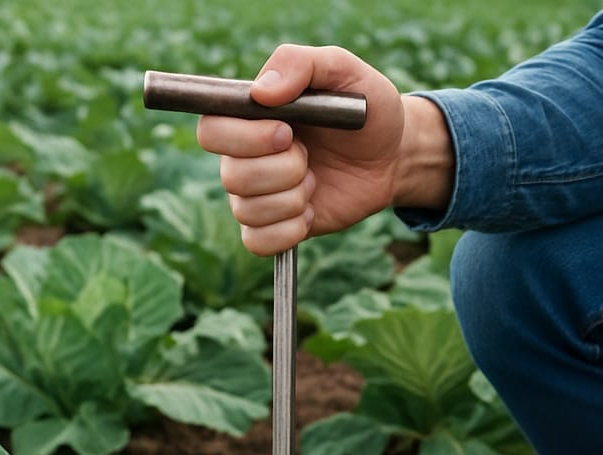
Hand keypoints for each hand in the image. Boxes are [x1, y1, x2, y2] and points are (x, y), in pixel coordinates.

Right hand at [194, 45, 448, 254]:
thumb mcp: (343, 70)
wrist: (392, 154)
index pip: (210, 129)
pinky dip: (290, 230)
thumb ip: (300, 64)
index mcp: (248, 115)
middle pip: (231, 175)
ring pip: (247, 210)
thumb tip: (261, 92)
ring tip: (314, 179)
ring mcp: (256, 194)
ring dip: (293, 197)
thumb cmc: (365, 107)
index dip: (245, 137)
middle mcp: (242, 155)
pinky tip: (310, 210)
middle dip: (282, 170)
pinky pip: (258, 242)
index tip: (287, 132)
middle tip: (309, 157)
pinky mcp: (273, 226)